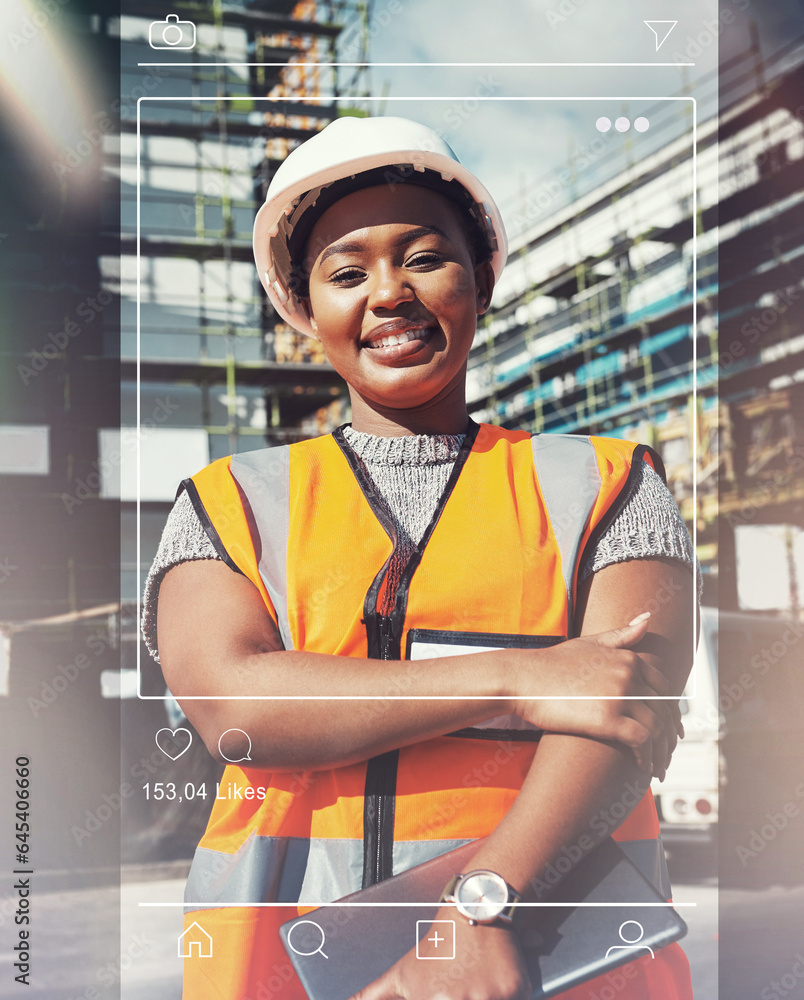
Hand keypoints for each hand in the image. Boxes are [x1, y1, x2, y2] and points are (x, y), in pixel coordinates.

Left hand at [348, 908, 530, 999]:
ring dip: (484, 995)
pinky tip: (497, 978)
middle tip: (462, 983)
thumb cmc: (437, 944)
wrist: (473, 909)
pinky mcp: (515, 990)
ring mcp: (489, 997)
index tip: (445, 993)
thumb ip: (373, 994)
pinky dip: (509, 995)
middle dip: (464, 996)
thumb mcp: (403, 972)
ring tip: (476, 981)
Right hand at [510, 613, 682, 778]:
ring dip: (662, 751)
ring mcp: (619, 696)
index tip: (672, 729)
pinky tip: (643, 766)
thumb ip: (622, 634)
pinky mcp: (607, 719)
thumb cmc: (552, 663)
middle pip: (665, 710)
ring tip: (657, 767)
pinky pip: (641, 741)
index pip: (666, 688)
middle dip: (671, 735)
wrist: (523, 679)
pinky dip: (647, 756)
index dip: (672, 711)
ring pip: (657, 728)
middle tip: (668, 752)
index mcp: (629, 659)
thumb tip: (648, 618)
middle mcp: (629, 675)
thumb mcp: (590, 643)